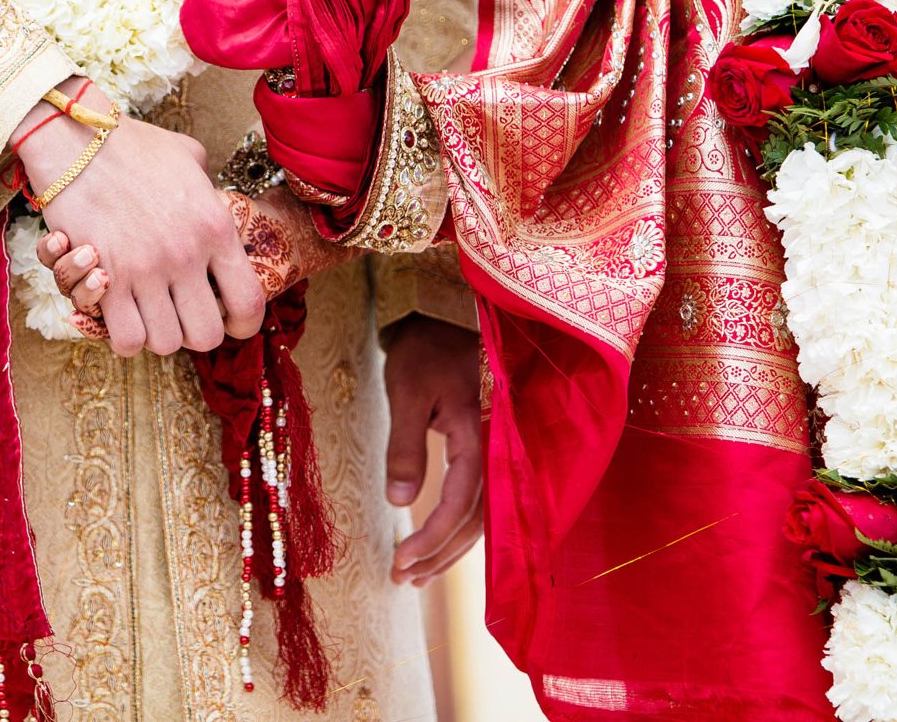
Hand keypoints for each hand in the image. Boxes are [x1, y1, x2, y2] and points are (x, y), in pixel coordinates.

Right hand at [13, 78, 263, 356]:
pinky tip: (122, 313)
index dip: (242, 325)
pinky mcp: (106, 279)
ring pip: (165, 343)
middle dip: (194, 334)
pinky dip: (125, 335)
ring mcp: (146, 270)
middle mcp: (186, 255)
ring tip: (149, 313)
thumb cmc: (133, 145)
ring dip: (158, 334)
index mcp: (216, 228)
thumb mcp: (189, 158)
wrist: (76, 138)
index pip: (248, 303)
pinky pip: (126, 339)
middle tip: (180, 316)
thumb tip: (212, 198)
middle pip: (206, 336)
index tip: (230, 322)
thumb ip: (207, 188)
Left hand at [384, 315, 483, 586]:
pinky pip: (484, 499)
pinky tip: (440, 544)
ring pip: (484, 514)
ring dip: (451, 548)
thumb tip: (399, 501)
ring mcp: (497, 448)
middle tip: (402, 579)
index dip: (432, 537)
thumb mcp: (406, 392)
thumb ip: (405, 447)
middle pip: (477, 519)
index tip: (400, 562)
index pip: (461, 502)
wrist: (444, 317)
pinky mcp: (490, 448)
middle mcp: (496, 446)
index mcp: (480, 432)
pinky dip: (461, 527)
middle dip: (440, 554)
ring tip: (416, 575)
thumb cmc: (424, 351)